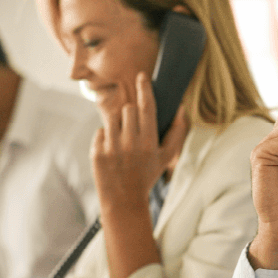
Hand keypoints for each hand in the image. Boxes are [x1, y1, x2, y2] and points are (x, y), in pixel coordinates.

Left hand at [91, 72, 189, 208]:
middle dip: (131, 114)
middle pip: (128, 109)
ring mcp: (112, 148)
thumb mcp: (167, 157)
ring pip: (113, 118)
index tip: (141, 76)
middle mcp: (130, 143)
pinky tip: (112, 152)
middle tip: (133, 130)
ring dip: (118, 125)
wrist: (124, 201)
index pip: (146, 107)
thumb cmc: (147, 176)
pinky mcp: (97, 152)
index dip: (144, 89)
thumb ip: (177, 132)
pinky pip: (100, 132)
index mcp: (149, 142)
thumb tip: (181, 108)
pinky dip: (105, 138)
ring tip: (122, 142)